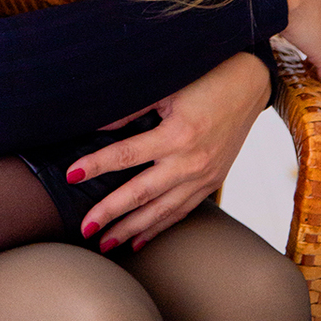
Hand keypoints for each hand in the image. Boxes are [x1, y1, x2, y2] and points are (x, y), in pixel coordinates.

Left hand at [67, 51, 271, 250]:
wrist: (249, 84)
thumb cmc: (205, 78)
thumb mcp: (167, 86)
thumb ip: (132, 108)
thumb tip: (98, 126)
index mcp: (177, 134)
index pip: (126, 154)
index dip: (96, 165)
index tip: (71, 176)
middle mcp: (191, 161)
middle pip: (141, 193)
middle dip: (110, 213)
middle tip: (84, 228)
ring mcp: (204, 176)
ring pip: (162, 210)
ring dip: (132, 229)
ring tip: (106, 243)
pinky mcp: (212, 182)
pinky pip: (182, 211)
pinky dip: (159, 227)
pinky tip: (140, 239)